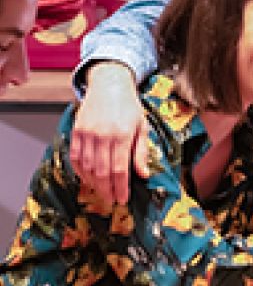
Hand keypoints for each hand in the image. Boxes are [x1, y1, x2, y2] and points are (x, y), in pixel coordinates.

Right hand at [70, 62, 150, 205]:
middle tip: (111, 200)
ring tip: (101, 192)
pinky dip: (80, 171)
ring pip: (87, 167)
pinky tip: (88, 179)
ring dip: (94, 183)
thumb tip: (144, 175)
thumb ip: (141, 152)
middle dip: (107, 190)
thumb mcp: (142, 127)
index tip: (123, 199)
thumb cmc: (129, 106)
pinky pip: (75, 157)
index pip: (120, 169)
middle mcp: (103, 135)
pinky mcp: (76, 131)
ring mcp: (87, 133)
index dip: (121, 188)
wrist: (109, 85)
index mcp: (122, 135)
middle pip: (102, 172)